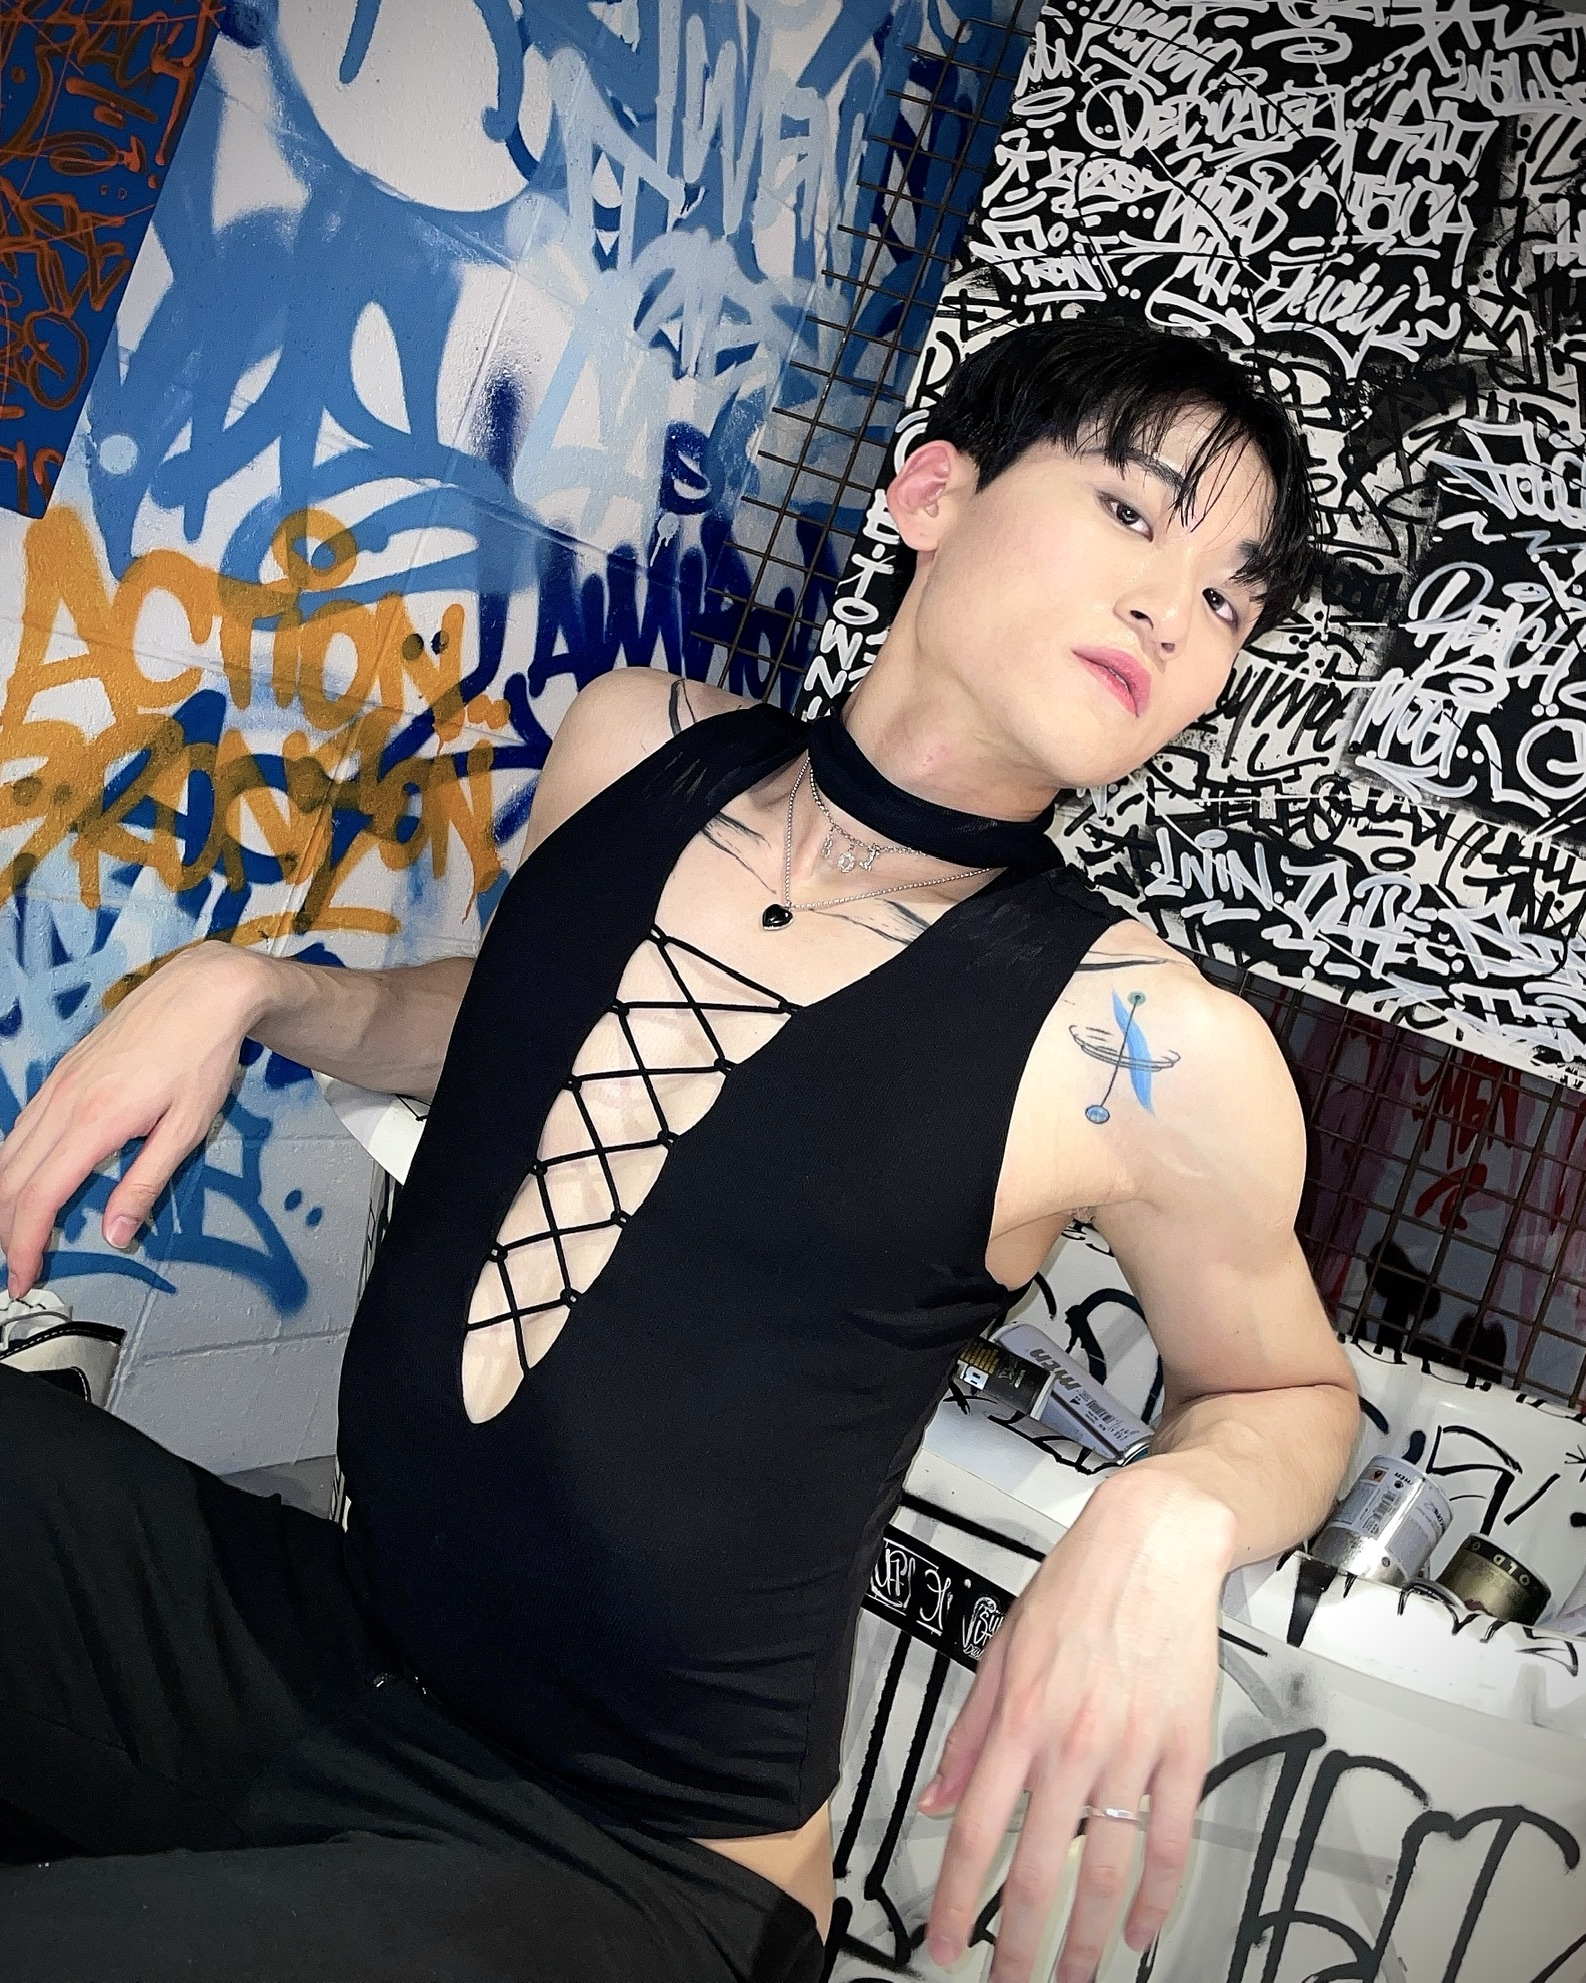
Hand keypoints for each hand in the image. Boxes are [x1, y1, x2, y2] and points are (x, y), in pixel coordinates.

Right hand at [0, 944, 266, 1293]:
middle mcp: (64, 1101)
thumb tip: (116, 1234)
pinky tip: (25, 1182)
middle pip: (10, 1180)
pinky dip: (14, 1165)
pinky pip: (22, 1128)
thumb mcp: (186, 1127)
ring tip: (16, 1235)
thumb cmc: (203, 1056)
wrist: (203, 991)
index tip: (23, 1277)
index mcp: (95, 1121)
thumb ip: (145, 1183)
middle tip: (17, 1267)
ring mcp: (58, 1084)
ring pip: (7, 1153)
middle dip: (5, 1231)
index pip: (38, 1198)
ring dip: (5, 1200)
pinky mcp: (62, 1073)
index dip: (24, 1245)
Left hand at [919, 1466, 1233, 1982]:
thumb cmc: (1076, 1590)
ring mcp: (1130, 1752)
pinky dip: (1157, 1899)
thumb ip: (969, 1733)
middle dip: (1020, 1946)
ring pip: (1105, 1870)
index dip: (954, 1900)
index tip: (945, 1944)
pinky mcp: (1183, 1751)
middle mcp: (1070, 1744)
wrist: (1152, 1544)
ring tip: (1071, 1978)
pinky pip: (1170, 1842)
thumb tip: (936, 1799)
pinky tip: (1140, 1931)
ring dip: (1085, 1939)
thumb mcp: (1000, 1651)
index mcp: (1019, 1720)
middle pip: (1039, 1869)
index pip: (976, 1833)